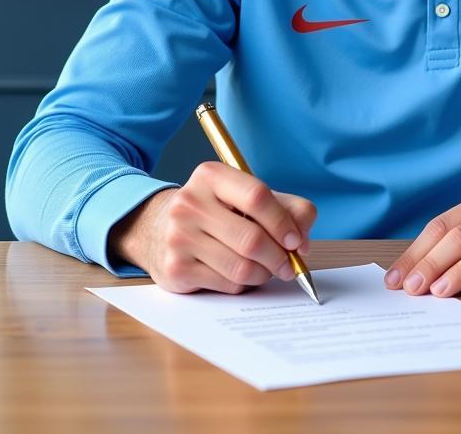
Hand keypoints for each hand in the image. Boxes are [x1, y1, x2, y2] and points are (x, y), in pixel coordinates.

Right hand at [108, 161, 316, 293]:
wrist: (158, 228)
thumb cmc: (216, 211)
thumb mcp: (247, 197)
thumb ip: (287, 208)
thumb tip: (303, 243)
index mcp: (211, 176)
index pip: (257, 196)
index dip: (283, 222)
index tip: (297, 241)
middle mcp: (190, 203)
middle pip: (251, 238)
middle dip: (279, 257)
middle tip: (290, 265)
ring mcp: (179, 237)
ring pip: (241, 267)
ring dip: (264, 273)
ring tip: (268, 269)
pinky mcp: (175, 268)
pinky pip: (226, 284)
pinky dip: (243, 284)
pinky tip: (241, 274)